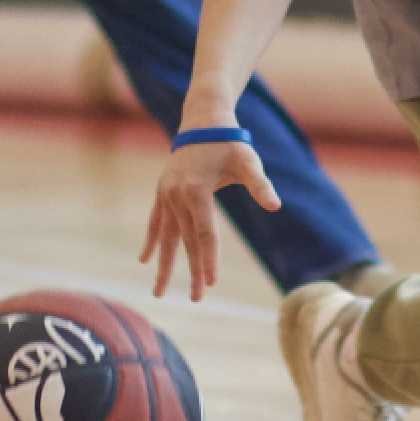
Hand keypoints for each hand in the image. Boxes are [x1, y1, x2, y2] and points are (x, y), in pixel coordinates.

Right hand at [139, 137, 279, 300]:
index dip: (209, 258)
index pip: (204, 233)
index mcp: (196, 190)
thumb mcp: (247, 161)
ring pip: (166, 236)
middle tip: (198, 298)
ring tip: (159, 293)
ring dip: (164, 264)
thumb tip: (275, 205)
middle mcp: (176, 194)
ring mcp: (166, 194)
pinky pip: (155, 221)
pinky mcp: (163, 192)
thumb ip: (259, 184)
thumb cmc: (230, 143)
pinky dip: (151, 241)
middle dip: (192, 270)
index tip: (211, 283)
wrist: (203, 122)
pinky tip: (144, 260)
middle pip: (186, 240)